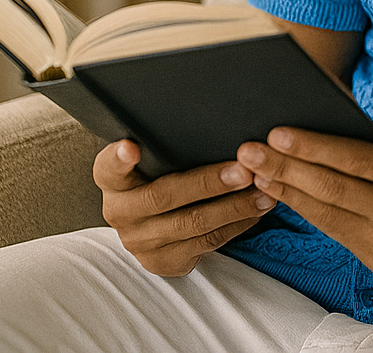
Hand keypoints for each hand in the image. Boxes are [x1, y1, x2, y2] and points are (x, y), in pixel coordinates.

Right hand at [93, 139, 275, 275]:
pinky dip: (237, 225)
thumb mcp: (153, 161)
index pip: (108, 167)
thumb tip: (205, 111)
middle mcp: (120, 212)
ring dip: (234, 207)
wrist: (151, 229)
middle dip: (209, 183)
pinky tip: (257, 210)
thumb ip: (164, 145)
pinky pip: (207, 242)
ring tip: (264, 190)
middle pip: (164, 196)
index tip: (130, 147)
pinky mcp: (163, 261)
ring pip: (193, 223)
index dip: (118, 158)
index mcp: (112, 181)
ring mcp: (140, 241)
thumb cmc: (160, 177)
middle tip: (244, 170)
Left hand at [236, 128, 372, 293]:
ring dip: (289, 195)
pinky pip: (343, 238)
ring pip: (330, 217)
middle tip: (247, 152)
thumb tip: (349, 130)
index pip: (354, 159)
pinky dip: (314, 218)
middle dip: (285, 169)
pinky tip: (293, 201)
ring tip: (259, 176)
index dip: (311, 146)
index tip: (277, 133)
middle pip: (332, 189)